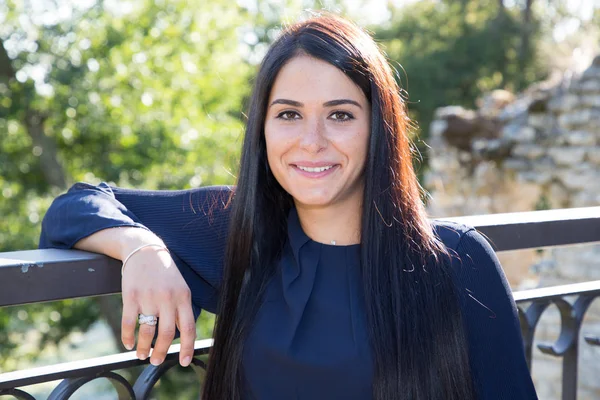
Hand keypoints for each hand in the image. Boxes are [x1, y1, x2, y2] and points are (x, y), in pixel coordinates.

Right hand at [120, 246, 195, 366]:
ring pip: (147, 331)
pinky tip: (128, 344)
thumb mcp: (180, 287)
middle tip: (156, 361)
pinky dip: (128, 337)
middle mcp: (167, 298)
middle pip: (167, 334)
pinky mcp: (131, 296)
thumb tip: (180, 336)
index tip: (183, 361)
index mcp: (183, 297)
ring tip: (141, 354)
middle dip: (161, 352)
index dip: (187, 347)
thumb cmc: (164, 273)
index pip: (188, 328)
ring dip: (144, 348)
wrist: (145, 250)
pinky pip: (129, 323)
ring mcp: (149, 297)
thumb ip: (181, 308)